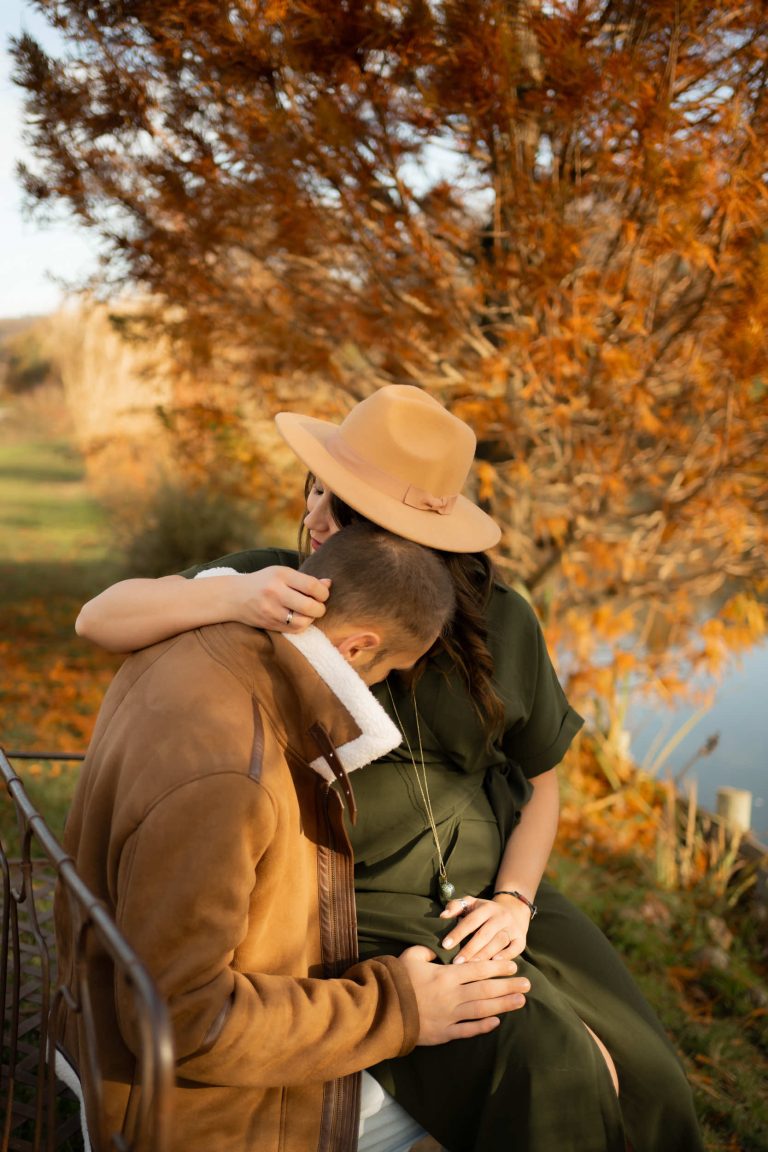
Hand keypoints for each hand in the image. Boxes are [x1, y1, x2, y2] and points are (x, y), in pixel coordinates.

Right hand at [231, 567, 330, 630]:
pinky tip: (298, 618)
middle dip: (320, 608)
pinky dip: (301, 625)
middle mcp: (275, 592)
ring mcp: (271, 611)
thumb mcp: (282, 573)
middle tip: (318, 605)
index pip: (312, 586)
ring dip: (311, 618)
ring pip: (303, 622)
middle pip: (309, 606)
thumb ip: (306, 579)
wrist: (234, 597)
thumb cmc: (263, 582)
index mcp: (281, 575)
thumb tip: (328, 584)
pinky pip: (295, 630)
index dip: (324, 592)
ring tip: (308, 612)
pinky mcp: (270, 624)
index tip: (322, 593)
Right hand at [398, 945, 528, 1044]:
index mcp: (446, 975)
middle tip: (528, 985)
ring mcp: (449, 1016)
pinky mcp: (443, 1033)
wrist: (381, 1011)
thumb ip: (428, 950)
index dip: (498, 967)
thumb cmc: (396, 980)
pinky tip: (497, 1022)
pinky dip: (483, 1027)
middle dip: (508, 986)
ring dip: (503, 1005)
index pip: (478, 969)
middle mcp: (452, 995)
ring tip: (520, 1002)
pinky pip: (467, 1030)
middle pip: (486, 990)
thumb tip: (441, 948)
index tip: (514, 965)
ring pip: (482, 1010)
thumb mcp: (411, 956)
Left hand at [439, 895, 530, 962]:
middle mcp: (501, 916)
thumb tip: (443, 915)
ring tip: (471, 967)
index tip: (445, 945)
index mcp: (486, 907)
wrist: (513, 911)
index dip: (458, 933)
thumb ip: (455, 906)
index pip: (471, 921)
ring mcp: (512, 928)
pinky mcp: (521, 939)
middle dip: (470, 949)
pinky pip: (514, 949)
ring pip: (499, 942)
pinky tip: (493, 964)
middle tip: (456, 962)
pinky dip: (506, 956)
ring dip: (485, 955)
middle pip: (484, 934)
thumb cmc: (484, 911)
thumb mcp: (471, 904)